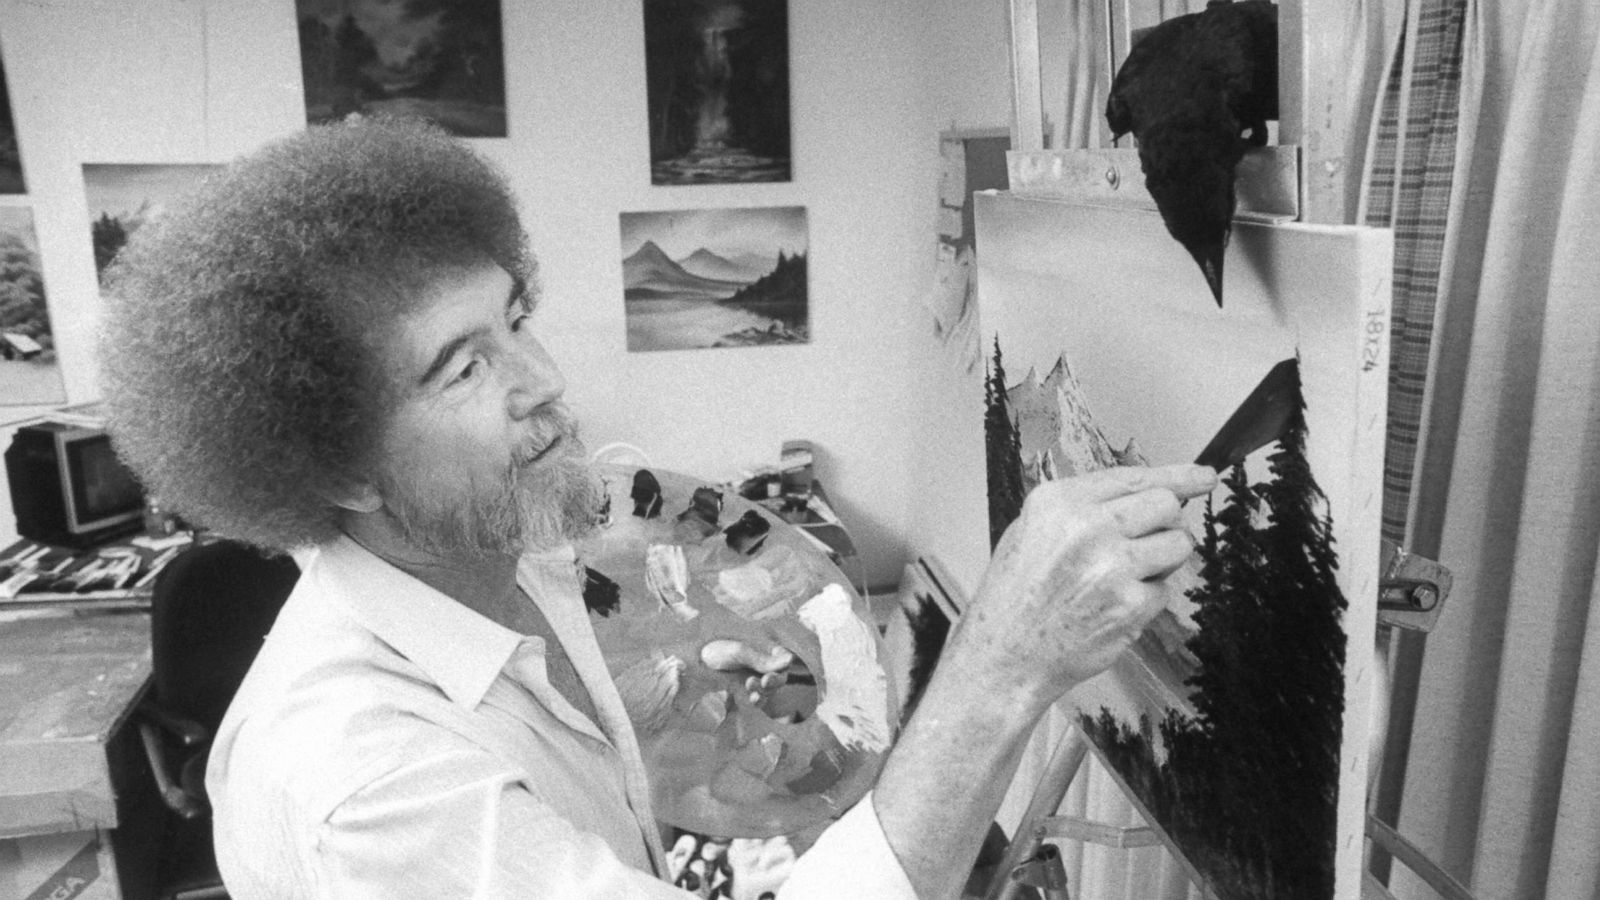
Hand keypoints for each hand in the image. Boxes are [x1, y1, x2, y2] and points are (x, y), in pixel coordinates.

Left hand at [700, 639, 800, 705]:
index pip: (783, 657)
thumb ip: (764, 659)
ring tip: (750, 684)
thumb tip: (790, 659)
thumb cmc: (715, 647)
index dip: (783, 664)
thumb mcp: (740, 652)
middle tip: (764, 681)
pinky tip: (753, 699)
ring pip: (769, 689)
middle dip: (774, 680)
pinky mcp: (744, 691)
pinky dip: (758, 700)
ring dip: (764, 690)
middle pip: (779, 676)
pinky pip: (758, 699)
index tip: (777, 667)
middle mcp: (762, 664)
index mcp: (764, 647)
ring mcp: (754, 678)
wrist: (691, 661)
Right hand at [954, 464, 1216, 710]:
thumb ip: (1082, 508)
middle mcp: (1086, 526)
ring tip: (1126, 577)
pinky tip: (1112, 608)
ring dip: (1164, 560)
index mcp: (1058, 502)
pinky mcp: (1130, 604)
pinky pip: (1165, 590)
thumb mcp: (1032, 531)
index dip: (1178, 475)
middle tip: (1150, 541)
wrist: (1005, 655)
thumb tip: (1141, 495)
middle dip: (1166, 522)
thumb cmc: (1016, 596)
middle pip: (1165, 504)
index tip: (1204, 476)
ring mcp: (1112, 566)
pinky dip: (1147, 599)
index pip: (1133, 477)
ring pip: (1177, 544)